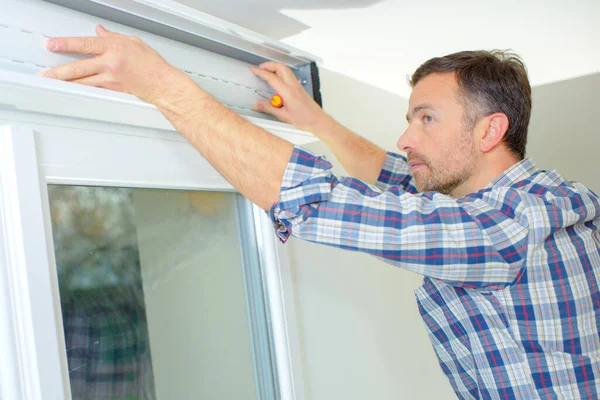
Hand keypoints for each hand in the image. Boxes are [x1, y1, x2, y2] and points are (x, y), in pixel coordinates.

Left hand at [41, 25, 184, 104]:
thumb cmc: (152, 64)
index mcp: (114, 48)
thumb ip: (113, 36)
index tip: (52, 45)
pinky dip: (82, 89)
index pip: (85, 44)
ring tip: (53, 83)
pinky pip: (94, 89)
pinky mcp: (114, 90)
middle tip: (46, 73)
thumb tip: (100, 32)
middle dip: (60, 70)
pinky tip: (72, 90)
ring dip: (67, 82)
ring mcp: (111, 78)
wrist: (162, 83)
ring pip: (84, 81)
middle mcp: (111, 63)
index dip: (65, 44)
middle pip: (79, 67)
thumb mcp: (133, 42)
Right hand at [251, 62, 328, 131]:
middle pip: (280, 67)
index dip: (261, 73)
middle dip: (268, 65)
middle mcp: (293, 86)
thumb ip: (269, 109)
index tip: (254, 70)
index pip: (272, 78)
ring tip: (266, 71)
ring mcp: (297, 85)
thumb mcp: (283, 116)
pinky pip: (289, 75)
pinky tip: (276, 79)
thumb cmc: (304, 119)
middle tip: (260, 68)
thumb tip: (258, 105)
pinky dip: (280, 72)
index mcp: (288, 92)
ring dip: (275, 67)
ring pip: (286, 69)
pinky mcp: (299, 87)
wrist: (317, 120)